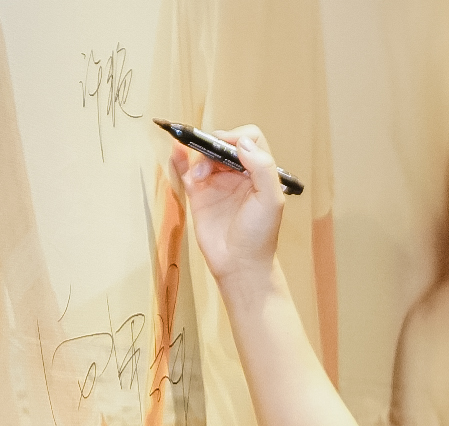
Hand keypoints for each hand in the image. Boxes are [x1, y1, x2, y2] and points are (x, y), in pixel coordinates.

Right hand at [170, 125, 283, 288]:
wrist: (240, 265)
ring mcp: (217, 183)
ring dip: (199, 157)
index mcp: (258, 172)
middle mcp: (238, 174)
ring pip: (205, 155)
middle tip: (210, 162)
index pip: (249, 139)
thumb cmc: (259, 236)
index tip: (228, 148)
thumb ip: (263, 168)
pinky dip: (181, 158)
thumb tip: (242, 143)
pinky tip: (177, 151)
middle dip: (214, 146)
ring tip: (200, 177)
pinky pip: (188, 170)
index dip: (237, 137)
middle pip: (223, 143)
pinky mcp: (199, 195)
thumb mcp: (271, 200)